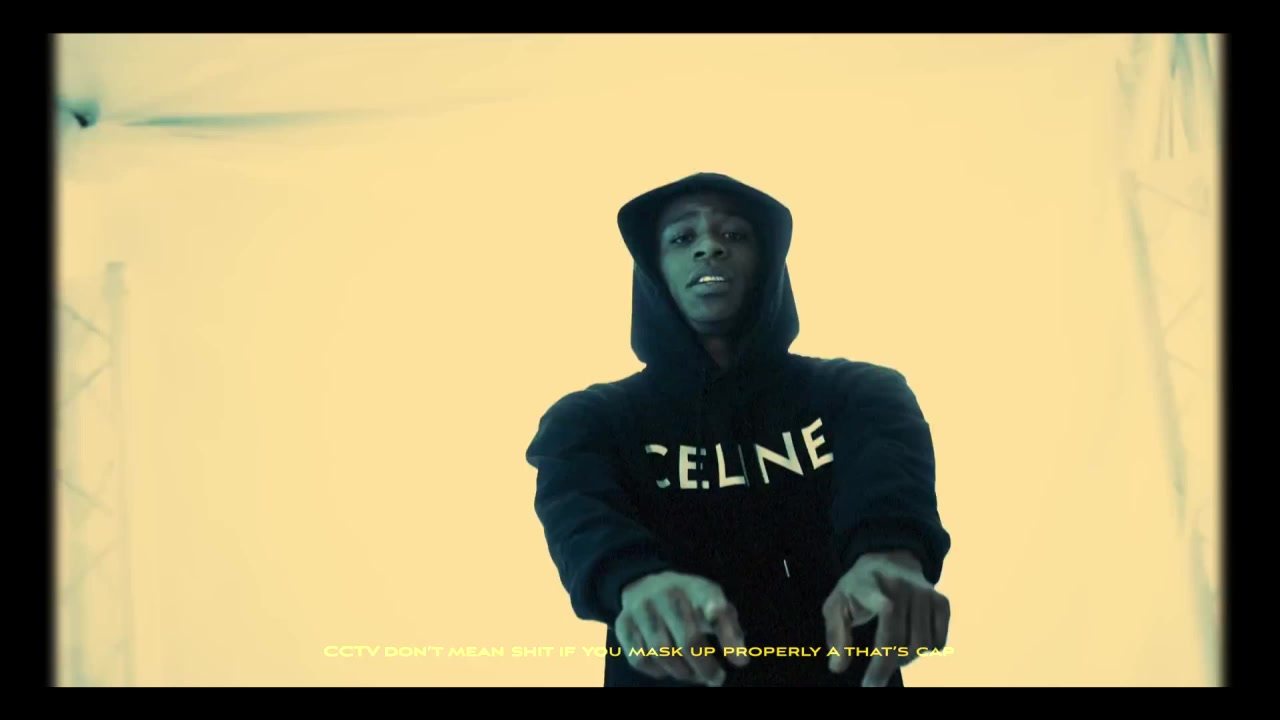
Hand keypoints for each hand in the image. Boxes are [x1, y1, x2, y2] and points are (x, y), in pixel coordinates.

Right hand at [616, 571, 748, 685]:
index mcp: (696, 588)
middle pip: (688, 641)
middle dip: (705, 667)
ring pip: (662, 653)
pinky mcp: (623, 623)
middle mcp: (667, 594)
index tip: (739, 660)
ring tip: (693, 674)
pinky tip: (668, 668)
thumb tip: (740, 661)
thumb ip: (730, 630)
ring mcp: (641, 608)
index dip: (726, 630)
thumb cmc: (690, 602)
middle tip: (716, 679)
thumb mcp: (713, 605)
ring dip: (681, 672)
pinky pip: (639, 658)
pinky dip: (657, 671)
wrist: (646, 584)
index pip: (713, 605)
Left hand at [822, 550, 949, 686]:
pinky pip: (939, 641)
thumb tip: (838, 667)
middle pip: (900, 638)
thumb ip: (836, 634)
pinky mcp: (942, 602)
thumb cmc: (859, 588)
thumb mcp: (837, 604)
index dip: (884, 631)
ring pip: (921, 644)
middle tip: (873, 681)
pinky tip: (912, 644)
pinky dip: (927, 650)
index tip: (874, 667)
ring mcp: (925, 593)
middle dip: (885, 667)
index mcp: (870, 584)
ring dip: (906, 658)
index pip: (885, 607)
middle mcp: (902, 586)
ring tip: (892, 654)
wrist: (890, 558)